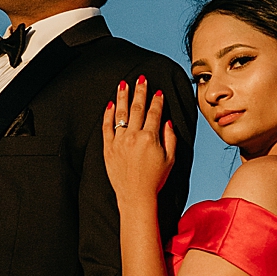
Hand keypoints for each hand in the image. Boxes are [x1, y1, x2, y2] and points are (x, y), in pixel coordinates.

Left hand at [102, 76, 175, 203]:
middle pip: (137, 108)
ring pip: (120, 113)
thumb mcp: (170, 159)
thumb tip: (166, 121)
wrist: (135, 196)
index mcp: (150, 138)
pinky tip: (110, 104)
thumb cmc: (155, 180)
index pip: (154, 113)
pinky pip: (106, 127)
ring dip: (123, 96)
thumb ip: (170, 138)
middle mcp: (133, 136)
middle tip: (141, 78)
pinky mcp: (108, 148)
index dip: (157, 100)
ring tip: (124, 84)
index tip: (158, 91)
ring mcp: (119, 141)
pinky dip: (108, 114)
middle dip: (140, 91)